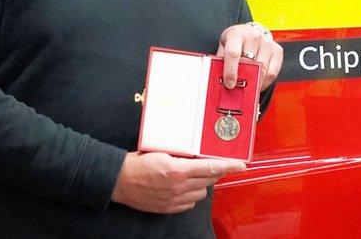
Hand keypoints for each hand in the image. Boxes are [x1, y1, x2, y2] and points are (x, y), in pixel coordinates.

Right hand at [111, 152, 245, 213]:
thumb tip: (200, 154)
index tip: (241, 166)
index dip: (229, 166)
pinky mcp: (169, 209)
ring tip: (191, 176)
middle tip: (211, 165)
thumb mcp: (163, 151)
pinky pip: (190, 203)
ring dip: (201, 184)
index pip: (211, 168)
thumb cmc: (139, 162)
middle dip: (213, 172)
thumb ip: (183, 156)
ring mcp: (174, 200)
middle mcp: (179, 187)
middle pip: (209, 180)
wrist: (119, 181)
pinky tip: (183, 187)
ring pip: (202, 193)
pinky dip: (191, 195)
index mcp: (178, 170)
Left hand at [218, 22, 282, 90]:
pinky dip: (265, 82)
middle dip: (244, 80)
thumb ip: (220, 62)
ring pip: (263, 70)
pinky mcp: (277, 51)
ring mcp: (267, 43)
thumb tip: (219, 81)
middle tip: (238, 91)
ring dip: (255, 83)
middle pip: (251, 63)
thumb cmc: (235, 41)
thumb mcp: (223, 47)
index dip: (231, 71)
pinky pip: (272, 73)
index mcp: (237, 34)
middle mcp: (254, 37)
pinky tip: (258, 84)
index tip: (229, 84)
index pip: (233, 53)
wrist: (249, 31)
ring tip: (247, 90)